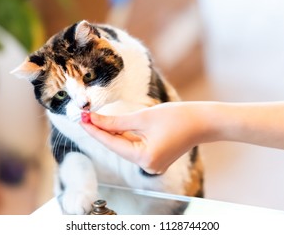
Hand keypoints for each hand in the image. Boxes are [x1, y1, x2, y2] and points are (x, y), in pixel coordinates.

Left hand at [80, 102, 203, 173]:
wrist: (203, 122)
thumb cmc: (178, 117)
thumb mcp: (143, 117)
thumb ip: (116, 122)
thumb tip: (94, 120)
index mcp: (144, 158)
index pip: (111, 144)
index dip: (94, 130)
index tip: (80, 118)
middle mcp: (148, 166)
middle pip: (117, 147)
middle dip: (101, 131)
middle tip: (84, 116)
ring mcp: (152, 164)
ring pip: (125, 147)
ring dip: (112, 133)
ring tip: (95, 119)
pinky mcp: (156, 159)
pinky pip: (135, 147)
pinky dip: (125, 137)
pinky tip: (114, 126)